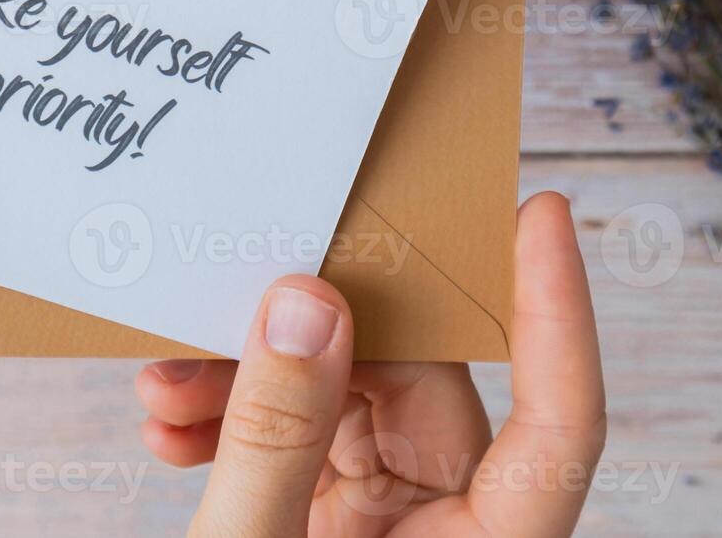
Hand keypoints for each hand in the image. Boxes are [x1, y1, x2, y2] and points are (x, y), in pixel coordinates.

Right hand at [135, 191, 605, 537]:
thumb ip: (276, 439)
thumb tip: (307, 303)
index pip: (558, 427)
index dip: (560, 316)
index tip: (541, 215)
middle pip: (421, 393)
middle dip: (310, 342)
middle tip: (213, 314)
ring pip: (353, 409)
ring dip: (255, 385)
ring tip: (162, 395)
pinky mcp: (340, 534)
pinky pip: (308, 447)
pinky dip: (243, 428)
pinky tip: (173, 431)